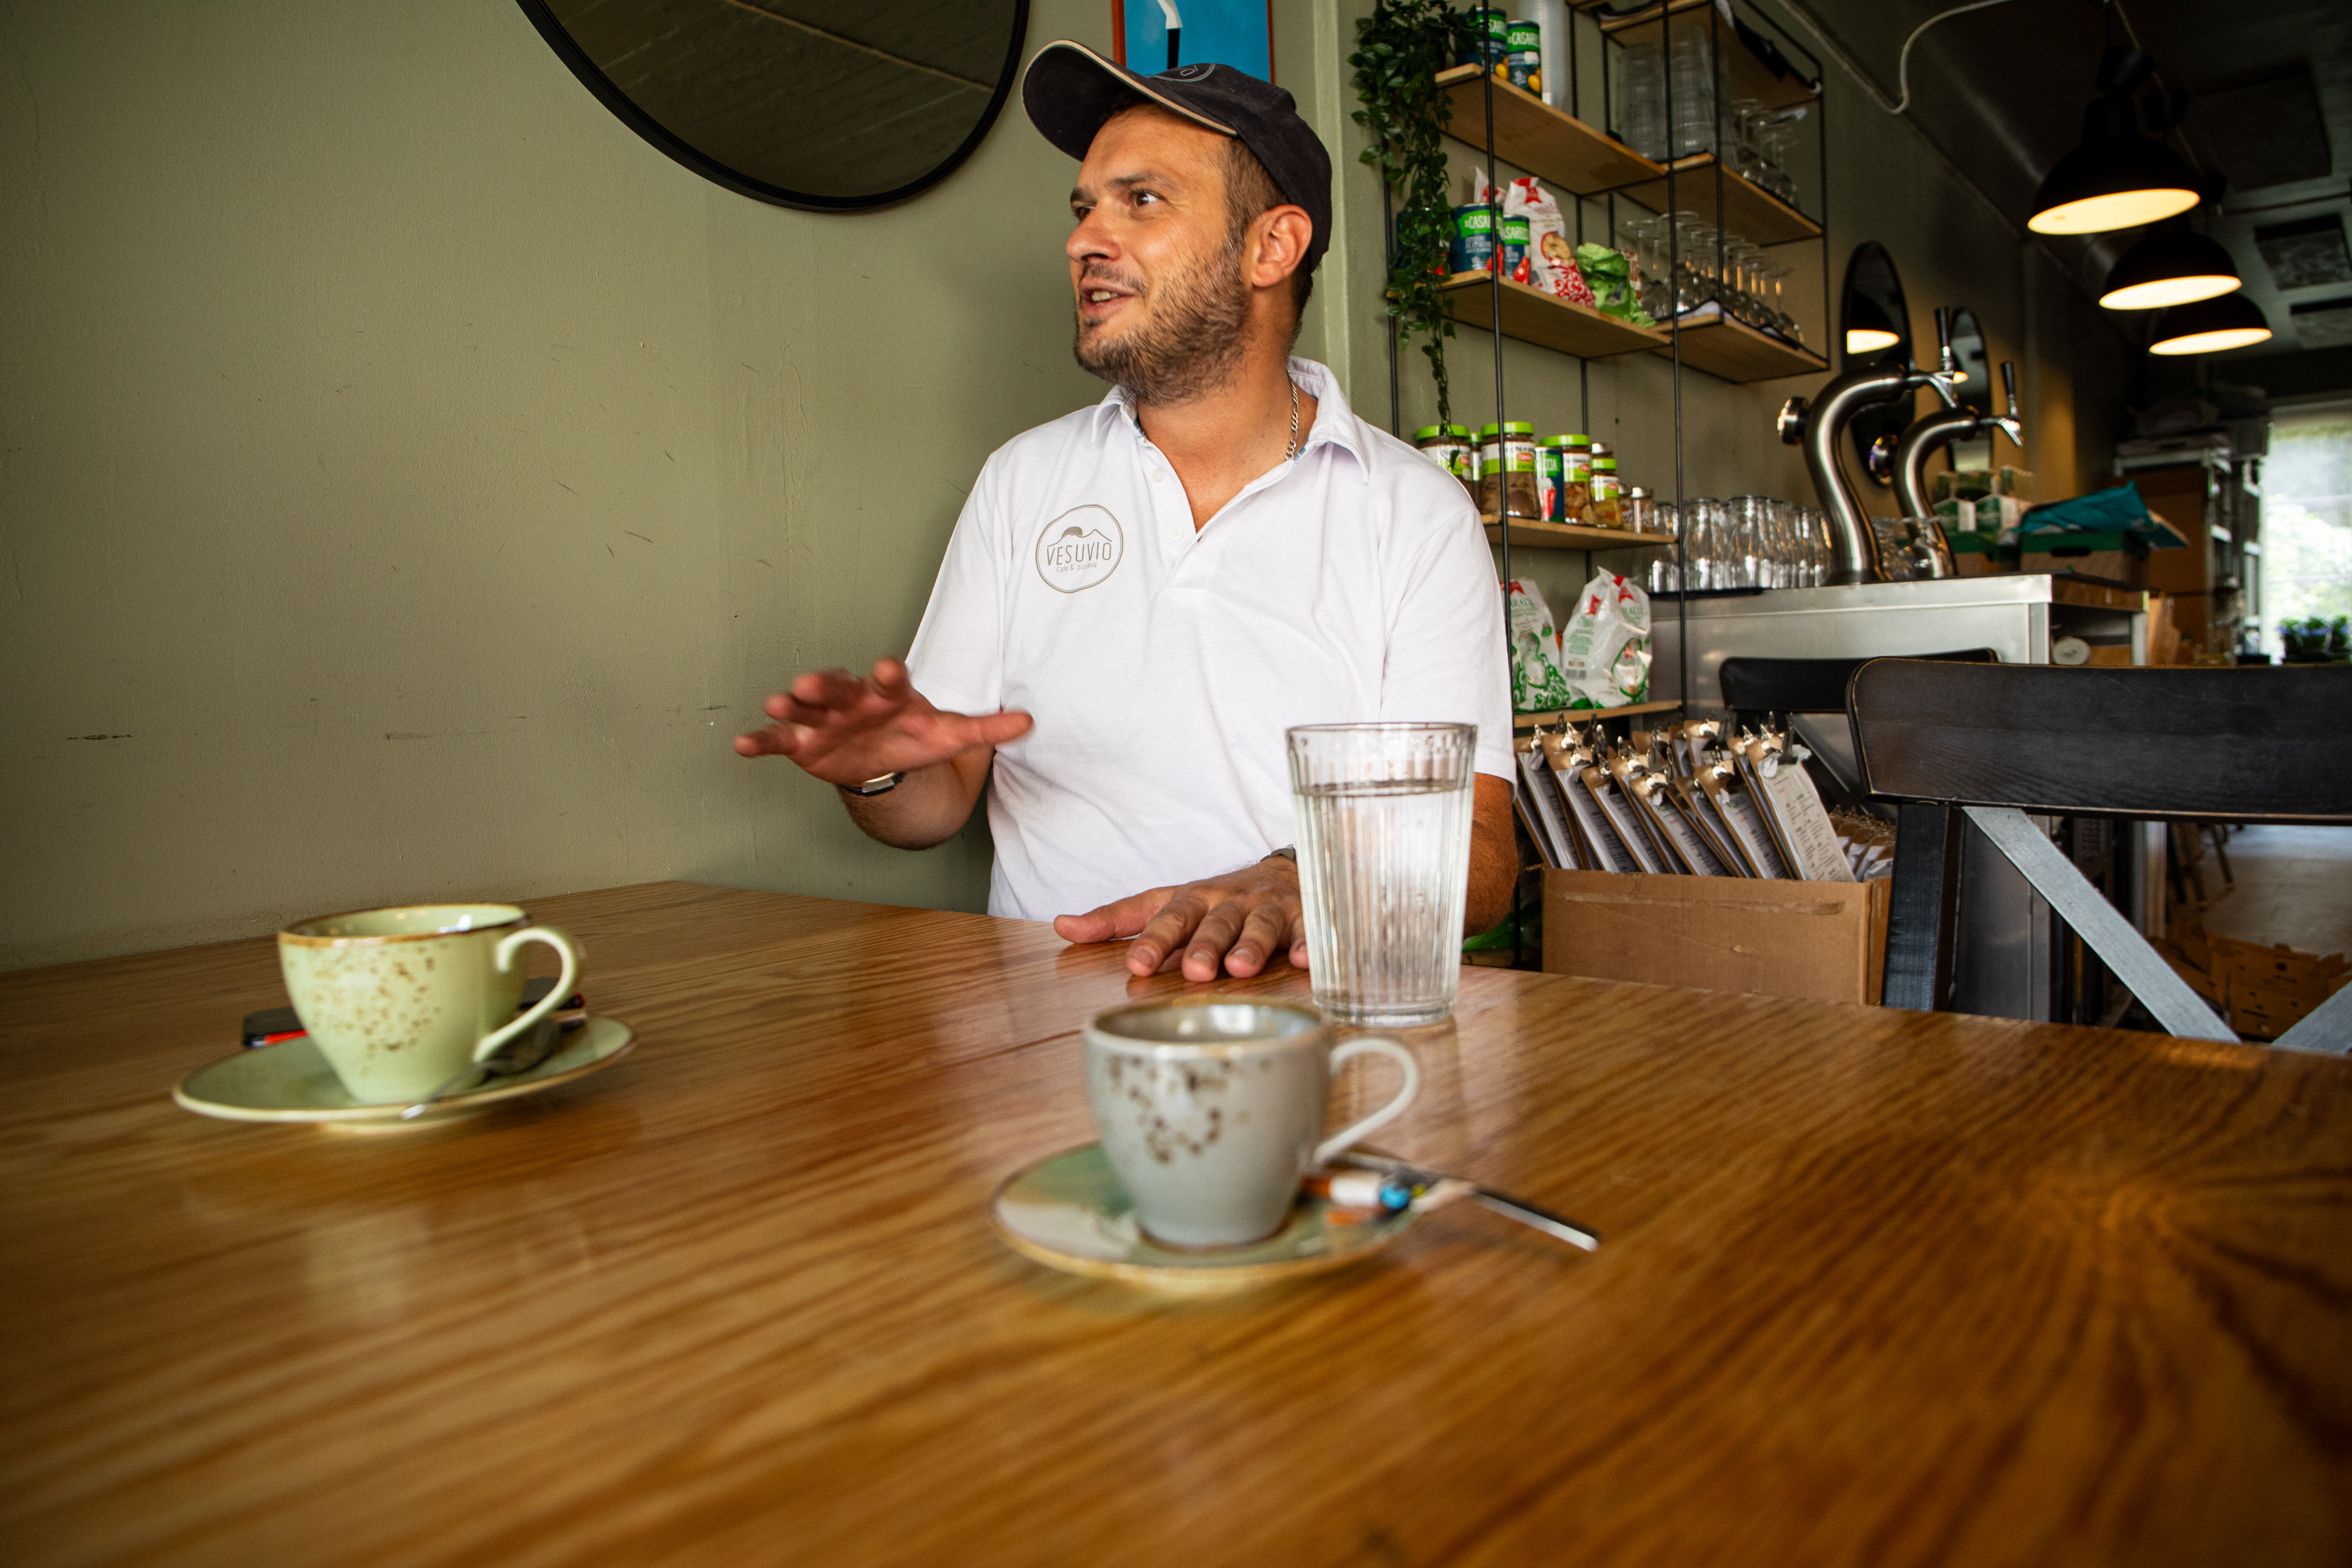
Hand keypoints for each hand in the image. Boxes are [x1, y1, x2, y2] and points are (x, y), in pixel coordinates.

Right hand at [734, 658, 1031, 785]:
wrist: (882, 757)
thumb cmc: (914, 736)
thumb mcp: (950, 735)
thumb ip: (986, 729)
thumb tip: (1030, 722)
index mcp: (890, 695)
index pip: (891, 681)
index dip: (889, 675)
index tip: (886, 668)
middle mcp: (853, 700)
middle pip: (838, 688)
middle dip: (824, 685)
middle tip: (809, 684)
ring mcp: (824, 720)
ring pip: (804, 708)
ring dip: (789, 705)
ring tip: (775, 703)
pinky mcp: (801, 743)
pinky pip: (778, 740)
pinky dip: (760, 741)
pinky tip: (741, 745)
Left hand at [1054, 858, 1305, 981]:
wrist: (1283, 873)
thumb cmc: (1216, 901)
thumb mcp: (1166, 903)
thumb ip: (1118, 919)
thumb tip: (1062, 926)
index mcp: (1192, 900)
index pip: (1168, 918)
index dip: (1153, 941)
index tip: (1138, 966)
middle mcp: (1229, 902)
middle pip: (1215, 922)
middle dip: (1204, 945)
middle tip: (1195, 971)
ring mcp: (1268, 908)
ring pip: (1259, 925)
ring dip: (1251, 946)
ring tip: (1240, 969)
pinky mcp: (1303, 918)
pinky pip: (1307, 931)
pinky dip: (1307, 945)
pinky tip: (1303, 961)